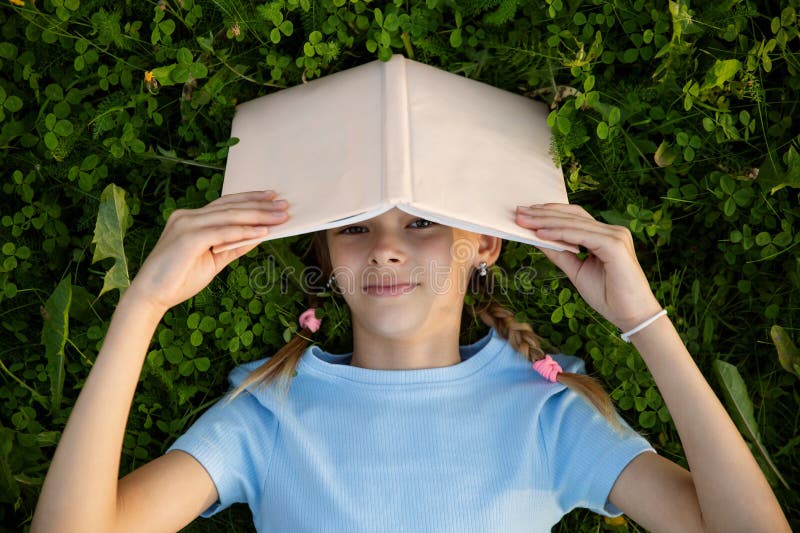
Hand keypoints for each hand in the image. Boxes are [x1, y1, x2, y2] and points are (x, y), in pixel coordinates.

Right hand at [127, 190, 289, 312]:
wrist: (150, 296)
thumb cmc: (179, 280)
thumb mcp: (214, 260)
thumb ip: (234, 246)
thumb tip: (259, 235)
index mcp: (191, 219)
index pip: (225, 204)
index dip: (250, 200)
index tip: (272, 199)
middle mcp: (187, 216)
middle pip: (230, 207)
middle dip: (260, 206)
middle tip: (285, 205)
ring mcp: (186, 224)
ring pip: (229, 216)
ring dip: (258, 216)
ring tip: (280, 216)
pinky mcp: (188, 237)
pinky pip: (222, 232)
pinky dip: (244, 231)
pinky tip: (262, 231)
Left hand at [515, 203, 661, 330]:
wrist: (632, 316)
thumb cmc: (609, 296)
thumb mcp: (576, 271)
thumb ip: (560, 253)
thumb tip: (538, 239)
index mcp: (605, 236)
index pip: (574, 218)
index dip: (549, 213)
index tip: (525, 215)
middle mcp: (612, 232)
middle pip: (572, 216)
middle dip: (542, 214)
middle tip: (518, 212)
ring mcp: (615, 236)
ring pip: (574, 223)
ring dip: (546, 221)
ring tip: (524, 220)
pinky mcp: (615, 245)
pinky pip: (581, 236)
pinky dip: (560, 234)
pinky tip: (541, 233)